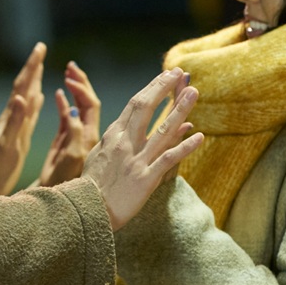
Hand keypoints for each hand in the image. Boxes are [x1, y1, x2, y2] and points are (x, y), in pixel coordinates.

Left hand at [0, 42, 46, 195]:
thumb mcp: (7, 144)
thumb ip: (14, 121)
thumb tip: (20, 97)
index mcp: (10, 117)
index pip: (22, 86)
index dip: (31, 67)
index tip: (39, 48)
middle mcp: (12, 117)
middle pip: (24, 86)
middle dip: (32, 67)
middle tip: (40, 48)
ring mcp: (15, 125)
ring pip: (27, 98)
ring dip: (34, 82)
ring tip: (40, 67)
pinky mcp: (18, 135)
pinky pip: (29, 114)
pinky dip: (35, 103)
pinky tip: (39, 97)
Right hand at [37, 60, 101, 186]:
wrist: (58, 205)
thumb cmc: (64, 186)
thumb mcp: (69, 159)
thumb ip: (73, 135)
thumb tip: (73, 112)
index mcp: (89, 137)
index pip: (90, 104)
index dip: (82, 88)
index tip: (72, 75)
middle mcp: (86, 136)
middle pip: (88, 103)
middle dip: (81, 83)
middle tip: (72, 66)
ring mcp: (77, 140)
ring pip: (79, 109)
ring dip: (74, 90)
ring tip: (68, 73)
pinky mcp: (67, 146)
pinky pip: (68, 120)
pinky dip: (63, 105)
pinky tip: (57, 95)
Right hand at [82, 70, 203, 230]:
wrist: (86, 211)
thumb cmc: (90, 185)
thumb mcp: (98, 155)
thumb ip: (114, 139)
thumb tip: (127, 124)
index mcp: (113, 136)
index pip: (135, 104)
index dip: (153, 87)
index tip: (167, 75)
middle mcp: (125, 144)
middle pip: (146, 108)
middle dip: (164, 88)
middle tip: (180, 73)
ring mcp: (136, 161)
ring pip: (162, 130)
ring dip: (179, 109)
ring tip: (193, 92)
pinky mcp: (145, 180)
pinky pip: (168, 160)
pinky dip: (184, 146)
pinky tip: (198, 135)